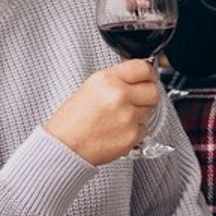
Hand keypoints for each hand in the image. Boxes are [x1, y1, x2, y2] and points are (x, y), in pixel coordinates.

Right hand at [44, 58, 160, 164]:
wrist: (63, 147)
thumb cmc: (70, 121)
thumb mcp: (90, 87)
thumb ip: (116, 78)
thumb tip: (136, 75)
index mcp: (107, 80)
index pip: (144, 68)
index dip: (148, 73)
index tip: (149, 78)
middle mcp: (119, 95)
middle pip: (153, 90)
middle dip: (147, 94)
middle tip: (137, 99)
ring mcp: (127, 116)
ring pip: (151, 109)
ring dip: (140, 112)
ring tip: (120, 117)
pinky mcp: (131, 136)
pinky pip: (144, 128)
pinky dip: (135, 129)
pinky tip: (119, 129)